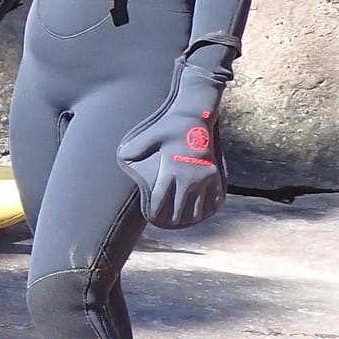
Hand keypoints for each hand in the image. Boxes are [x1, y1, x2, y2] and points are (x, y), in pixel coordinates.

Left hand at [117, 59, 226, 228]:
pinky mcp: (214, 173)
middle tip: (168, 222)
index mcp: (171, 170)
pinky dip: (211, 206)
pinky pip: (216, 197)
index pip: (160, 199)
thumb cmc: (171, 125)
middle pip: (179, 208)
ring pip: (198, 207)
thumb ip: (135, 148)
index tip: (152, 218)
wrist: (197, 116)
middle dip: (172, 218)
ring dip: (191, 215)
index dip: (156, 212)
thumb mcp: (150, 135)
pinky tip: (207, 211)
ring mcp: (203, 177)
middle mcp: (188, 178)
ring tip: (185, 220)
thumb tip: (122, 156)